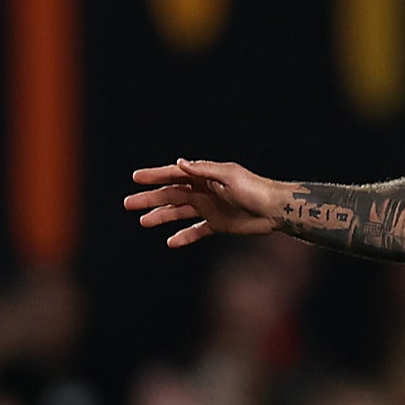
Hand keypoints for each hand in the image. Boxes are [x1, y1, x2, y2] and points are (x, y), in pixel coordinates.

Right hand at [124, 160, 289, 247]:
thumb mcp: (228, 176)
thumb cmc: (254, 189)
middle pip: (171, 194)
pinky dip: (184, 236)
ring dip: (161, 216)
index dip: (154, 176)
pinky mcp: (218, 224)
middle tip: (129, 203)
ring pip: (179, 212)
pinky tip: (170, 242)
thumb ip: (203, 170)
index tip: (135, 178)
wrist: (275, 209)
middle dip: (150, 198)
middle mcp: (204, 191)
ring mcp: (210, 208)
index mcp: (205, 176)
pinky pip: (196, 230)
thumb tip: (179, 163)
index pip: (174, 175)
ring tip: (143, 222)